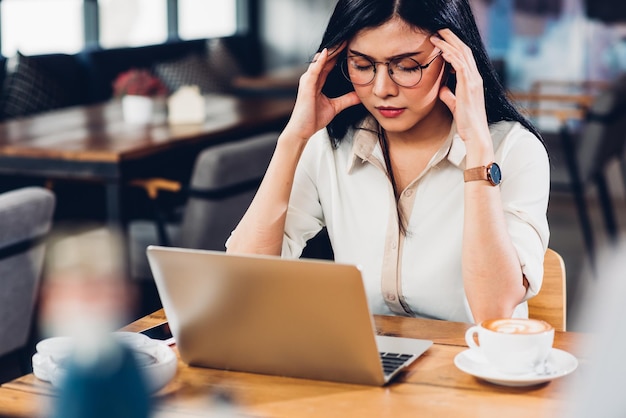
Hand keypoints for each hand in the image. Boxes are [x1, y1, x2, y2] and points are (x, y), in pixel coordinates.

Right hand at [283, 44, 360, 142]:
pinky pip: (314, 70)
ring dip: (331, 50)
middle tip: (349, 37)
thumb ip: (347, 100)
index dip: (340, 54)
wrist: (302, 131)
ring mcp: (308, 80)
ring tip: (342, 40)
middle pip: (326, 59)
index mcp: (318, 81)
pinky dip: (320, 61)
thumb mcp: (335, 107)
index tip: (351, 46)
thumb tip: (360, 96)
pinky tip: (327, 52)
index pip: (330, 63)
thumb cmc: (313, 119)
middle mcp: (312, 78)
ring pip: (320, 61)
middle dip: (337, 48)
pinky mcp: (306, 85)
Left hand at [431, 30, 491, 153]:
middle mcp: (475, 78)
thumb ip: (449, 95)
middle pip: (464, 51)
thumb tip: (442, 89)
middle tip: (439, 30)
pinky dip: (451, 57)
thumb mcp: (455, 105)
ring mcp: (473, 81)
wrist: (475, 134)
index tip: (443, 38)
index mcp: (473, 80)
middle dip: (452, 39)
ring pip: (462, 55)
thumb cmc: (466, 122)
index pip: (465, 57)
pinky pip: (460, 66)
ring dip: (448, 44)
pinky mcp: (469, 87)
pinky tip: (442, 51)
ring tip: (436, 36)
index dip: (454, 45)